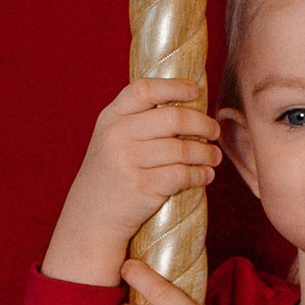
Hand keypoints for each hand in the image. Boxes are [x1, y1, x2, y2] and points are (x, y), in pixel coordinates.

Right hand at [41, 79, 221, 285]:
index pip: (146, 89)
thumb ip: (138, 120)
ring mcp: (128, 161)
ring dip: (206, 153)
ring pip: (182, 148)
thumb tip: (189, 107)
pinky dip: (199, 175)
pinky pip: (182, 174)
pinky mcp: (142, 186)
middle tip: (214, 131)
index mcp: (111, 118)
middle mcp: (117, 135)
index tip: (195, 92)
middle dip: (202, 124)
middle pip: (173, 118)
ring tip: (214, 157)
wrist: (91, 218)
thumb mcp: (112, 139)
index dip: (175, 87)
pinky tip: (205, 176)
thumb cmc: (110, 175)